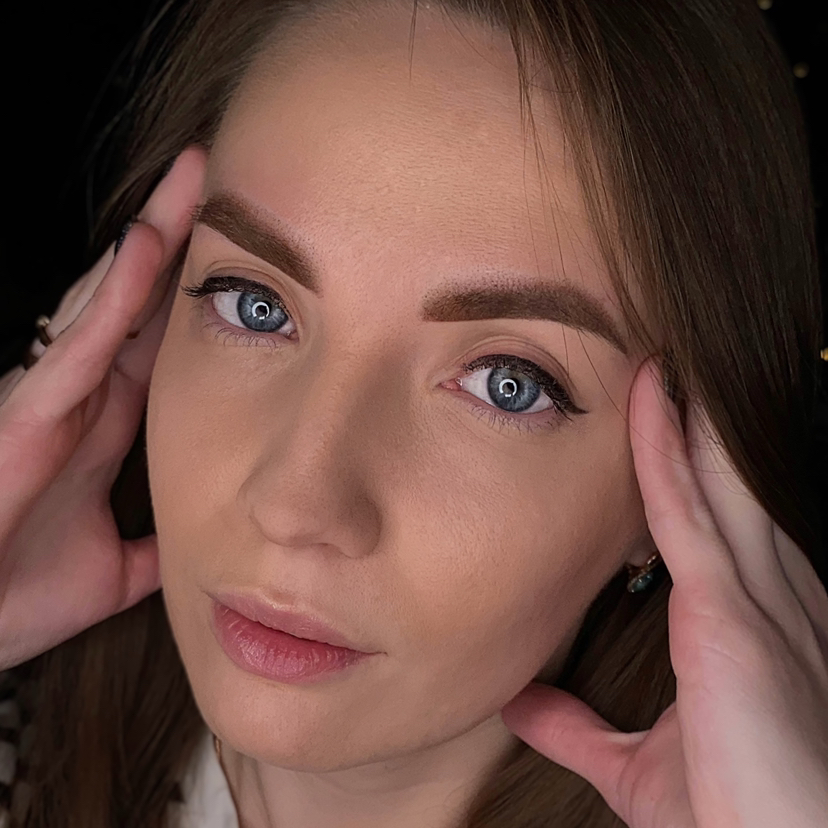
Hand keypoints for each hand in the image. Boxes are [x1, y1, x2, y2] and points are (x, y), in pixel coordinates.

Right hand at [0, 146, 206, 669]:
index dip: (196, 294)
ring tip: (194, 180)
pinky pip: (79, 340)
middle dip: (177, 239)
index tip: (248, 254)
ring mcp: (54, 395)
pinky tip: (145, 246)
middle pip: (138, 300)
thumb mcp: (117, 568)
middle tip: (225, 181)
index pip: (161, 340)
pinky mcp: (30, 410)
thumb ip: (160, 546)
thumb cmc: (17, 594)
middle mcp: (82, 395)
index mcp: (106, 423)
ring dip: (151, 240)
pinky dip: (114, 294)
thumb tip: (211, 544)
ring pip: (108, 301)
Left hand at [499, 356, 827, 827]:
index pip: (715, 523)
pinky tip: (652, 396)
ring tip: (655, 352)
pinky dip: (668, 448)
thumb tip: (518, 701)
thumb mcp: (638, 765)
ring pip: (714, 479)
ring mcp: (755, 600)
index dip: (693, 464)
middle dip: (697, 422)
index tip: (663, 414)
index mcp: (750, 626)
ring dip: (684, 414)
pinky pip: (688, 509)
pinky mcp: (730, 615)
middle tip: (661, 357)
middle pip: (724, 485)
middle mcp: (767, 598)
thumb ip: (575, 727)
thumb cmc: (731, 819)